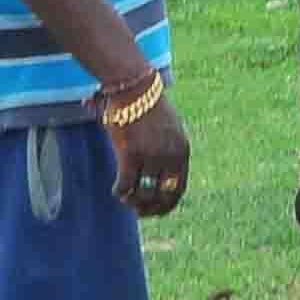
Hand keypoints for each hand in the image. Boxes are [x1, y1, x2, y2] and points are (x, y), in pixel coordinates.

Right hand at [106, 86, 191, 218]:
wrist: (135, 88)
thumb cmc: (148, 107)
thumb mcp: (169, 130)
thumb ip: (168, 152)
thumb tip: (159, 177)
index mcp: (182, 151)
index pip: (179, 189)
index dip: (166, 205)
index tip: (155, 211)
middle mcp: (170, 156)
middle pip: (162, 196)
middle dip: (150, 208)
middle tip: (138, 211)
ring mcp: (151, 155)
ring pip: (142, 193)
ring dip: (133, 201)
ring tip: (125, 198)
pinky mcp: (131, 153)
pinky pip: (126, 184)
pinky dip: (120, 191)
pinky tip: (116, 190)